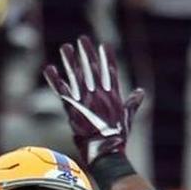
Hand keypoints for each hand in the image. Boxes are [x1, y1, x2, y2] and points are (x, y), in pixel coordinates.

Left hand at [42, 35, 144, 166]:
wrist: (105, 150)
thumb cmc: (118, 137)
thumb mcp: (128, 118)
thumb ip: (133, 103)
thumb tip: (141, 91)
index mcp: (113, 95)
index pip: (111, 72)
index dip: (108, 58)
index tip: (105, 45)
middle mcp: (99, 94)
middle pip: (92, 68)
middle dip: (87, 52)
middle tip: (83, 39)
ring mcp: (85, 99)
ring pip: (76, 75)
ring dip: (70, 60)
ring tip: (65, 47)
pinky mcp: (72, 107)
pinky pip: (61, 90)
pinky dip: (54, 79)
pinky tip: (49, 68)